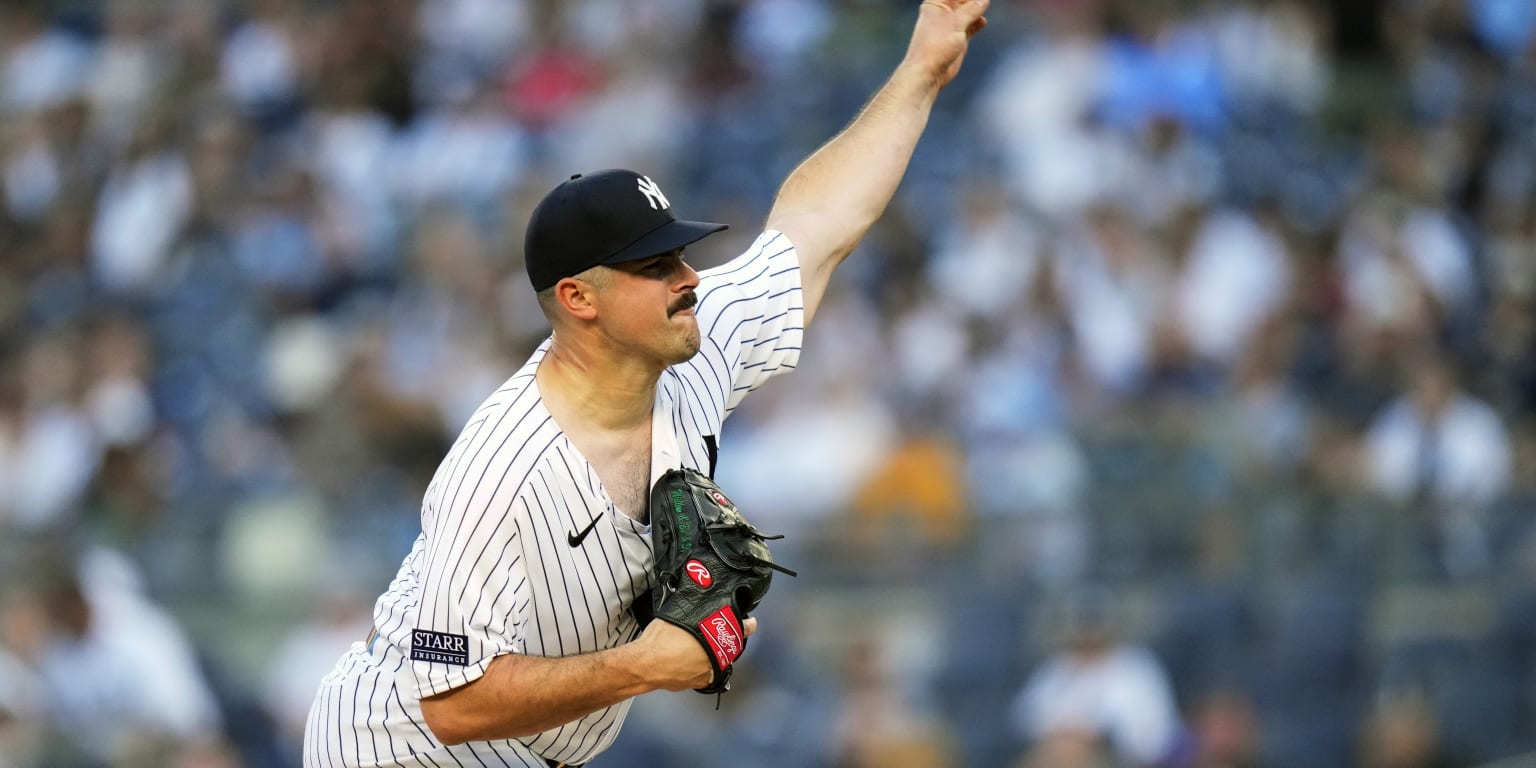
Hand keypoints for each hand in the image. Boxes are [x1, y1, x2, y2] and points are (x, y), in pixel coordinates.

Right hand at [636, 616, 758, 691]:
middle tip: (713, 634)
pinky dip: (699, 666)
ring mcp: (710, 672)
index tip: (751, 624)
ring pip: (717, 660)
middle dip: (723, 640)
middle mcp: (717, 657)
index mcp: (715, 638)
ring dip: (710, 655)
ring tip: (692, 648)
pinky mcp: (701, 683)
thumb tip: (698, 610)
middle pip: (728, 646)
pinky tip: (686, 660)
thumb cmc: (660, 641)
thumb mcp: (680, 617)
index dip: (746, 626)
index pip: (741, 629)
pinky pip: (706, 672)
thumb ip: (695, 615)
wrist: (646, 665)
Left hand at [907, 0, 989, 88]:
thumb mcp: (955, 23)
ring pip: (968, 13)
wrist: (929, 73)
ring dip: (977, 10)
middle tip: (985, 1)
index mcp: (935, 4)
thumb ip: (971, 10)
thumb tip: (984, 0)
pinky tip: (983, 21)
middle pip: (962, 1)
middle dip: (973, 1)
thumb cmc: (934, 46)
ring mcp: (950, 26)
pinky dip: (977, 23)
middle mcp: (943, 13)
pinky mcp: (957, 39)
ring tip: (986, 5)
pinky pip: (970, 26)